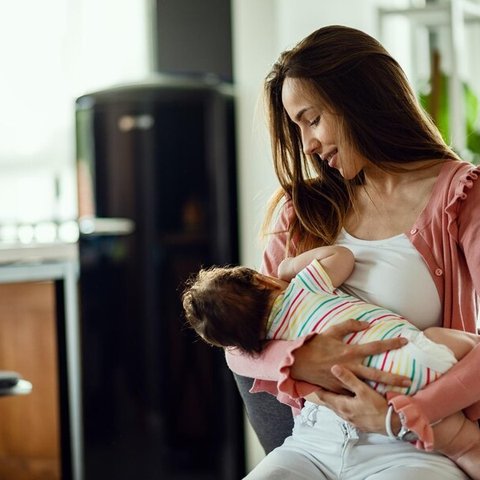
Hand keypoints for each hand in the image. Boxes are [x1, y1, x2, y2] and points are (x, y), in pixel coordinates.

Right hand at [291, 319, 410, 392]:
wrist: (300, 362)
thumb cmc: (316, 344)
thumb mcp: (332, 330)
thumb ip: (350, 325)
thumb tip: (367, 323)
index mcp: (350, 351)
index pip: (375, 347)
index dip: (391, 343)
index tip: (404, 341)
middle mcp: (351, 366)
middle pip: (376, 374)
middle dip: (394, 378)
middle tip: (409, 381)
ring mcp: (346, 379)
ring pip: (368, 387)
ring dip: (383, 390)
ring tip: (397, 395)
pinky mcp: (339, 388)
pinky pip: (354, 392)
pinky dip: (364, 395)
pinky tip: (375, 400)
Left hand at [306, 365, 400, 432]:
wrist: (392, 425)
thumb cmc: (377, 407)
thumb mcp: (363, 390)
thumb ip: (348, 378)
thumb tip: (333, 367)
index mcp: (341, 405)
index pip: (323, 396)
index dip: (316, 387)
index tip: (310, 379)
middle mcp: (343, 414)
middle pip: (329, 402)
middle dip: (324, 393)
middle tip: (318, 382)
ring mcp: (351, 420)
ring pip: (337, 407)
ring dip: (334, 399)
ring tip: (331, 390)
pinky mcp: (359, 423)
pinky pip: (346, 412)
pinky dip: (343, 405)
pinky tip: (348, 401)